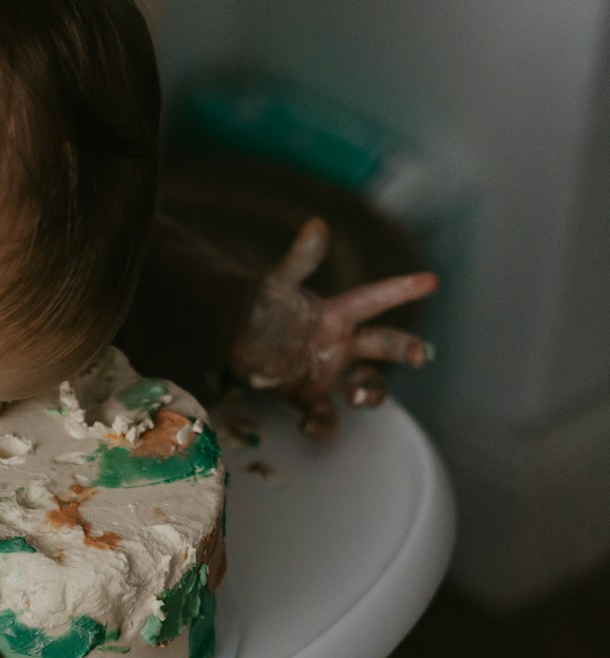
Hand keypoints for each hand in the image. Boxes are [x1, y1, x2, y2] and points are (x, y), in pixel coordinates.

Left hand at [229, 217, 438, 439]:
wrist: (229, 335)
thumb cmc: (256, 305)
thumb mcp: (276, 284)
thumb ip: (299, 261)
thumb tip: (315, 225)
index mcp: (336, 314)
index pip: (375, 299)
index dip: (401, 289)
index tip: (432, 281)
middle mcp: (338, 342)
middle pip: (384, 345)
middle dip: (406, 349)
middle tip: (421, 356)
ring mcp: (325, 371)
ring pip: (365, 384)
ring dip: (370, 392)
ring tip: (355, 395)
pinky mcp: (306, 397)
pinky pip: (324, 417)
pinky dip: (323, 427)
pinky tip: (310, 428)